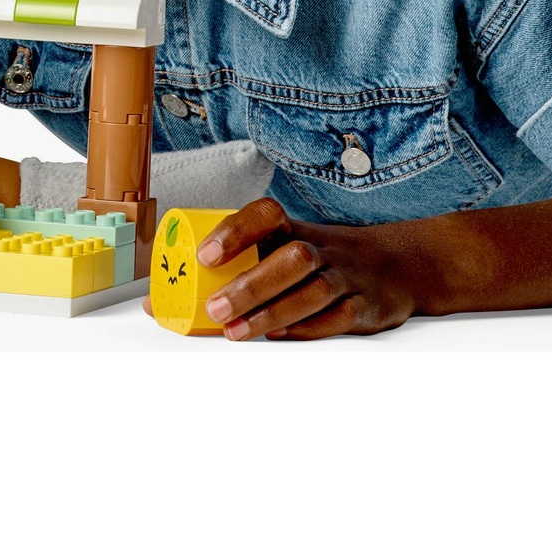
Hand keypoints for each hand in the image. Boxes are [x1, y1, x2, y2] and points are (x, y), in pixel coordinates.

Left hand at [143, 196, 421, 340]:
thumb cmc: (315, 260)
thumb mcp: (279, 250)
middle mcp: (321, 247)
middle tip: (213, 308)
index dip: (234, 231)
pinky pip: (338, 317)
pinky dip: (306, 327)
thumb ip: (223, 274)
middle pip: (290, 258)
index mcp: (292, 227)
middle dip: (250, 284)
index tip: (203, 256)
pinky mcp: (366, 306)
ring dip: (272, 311)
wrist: (396, 266)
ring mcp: (346, 276)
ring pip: (313, 290)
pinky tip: (276, 336)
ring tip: (234, 330)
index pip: (265, 214)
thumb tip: (155, 306)